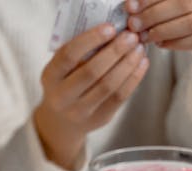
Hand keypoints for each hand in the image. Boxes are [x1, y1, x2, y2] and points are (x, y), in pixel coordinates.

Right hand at [34, 24, 148, 169]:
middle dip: (115, 51)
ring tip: (139, 48)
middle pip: (91, 72)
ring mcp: (80, 111)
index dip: (90, 40)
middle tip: (131, 37)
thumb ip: (79, 53)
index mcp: (50, 77)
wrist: (62, 120)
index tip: (110, 28)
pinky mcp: (99, 118)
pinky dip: (134, 78)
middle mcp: (61, 97)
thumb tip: (113, 30)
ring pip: (109, 85)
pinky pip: (120, 97)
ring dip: (128, 64)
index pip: (68, 56)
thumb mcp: (62, 69)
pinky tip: (142, 64)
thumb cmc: (65, 84)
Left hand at [126, 0, 191, 86]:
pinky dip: (172, 43)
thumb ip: (154, 4)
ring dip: (160, 31)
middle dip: (152, 15)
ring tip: (144, 36)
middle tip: (133, 24)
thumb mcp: (171, 6)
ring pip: (188, 23)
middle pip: (181, 4)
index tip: (130, 6)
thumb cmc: (187, 17)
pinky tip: (159, 44)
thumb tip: (130, 6)